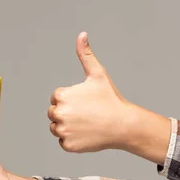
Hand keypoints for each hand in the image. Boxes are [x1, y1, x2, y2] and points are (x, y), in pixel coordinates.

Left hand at [47, 32, 133, 152]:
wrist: (125, 125)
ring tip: (87, 123)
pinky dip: (73, 139)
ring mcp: (62, 131)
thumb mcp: (98, 74)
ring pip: (56, 128)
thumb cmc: (111, 99)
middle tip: (87, 113)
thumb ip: (85, 54)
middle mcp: (58, 114)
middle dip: (67, 113)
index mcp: (61, 96)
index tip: (86, 101)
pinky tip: (87, 134)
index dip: (71, 99)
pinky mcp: (68, 145)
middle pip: (53, 113)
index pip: (56, 98)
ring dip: (68, 126)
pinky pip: (63, 141)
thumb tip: (82, 34)